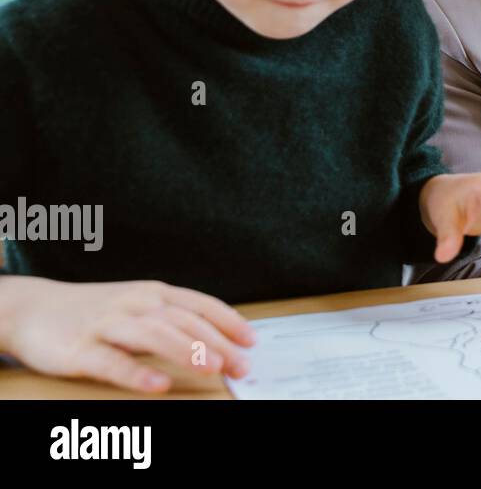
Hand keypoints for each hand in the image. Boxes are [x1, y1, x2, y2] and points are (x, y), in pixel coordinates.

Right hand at [0, 276, 254, 393]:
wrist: (32, 308)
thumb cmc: (96, 311)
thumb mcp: (138, 307)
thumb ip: (172, 320)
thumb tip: (216, 343)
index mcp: (154, 293)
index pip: (200, 304)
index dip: (228, 321)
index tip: (251, 341)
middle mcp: (135, 304)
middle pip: (183, 321)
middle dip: (216, 342)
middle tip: (240, 365)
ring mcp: (108, 324)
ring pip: (152, 335)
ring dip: (185, 351)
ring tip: (211, 368)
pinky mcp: (80, 349)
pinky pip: (111, 362)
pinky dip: (136, 373)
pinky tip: (157, 386)